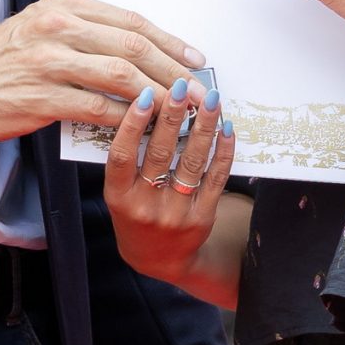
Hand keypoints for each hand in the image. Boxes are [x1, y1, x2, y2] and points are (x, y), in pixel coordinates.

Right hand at [0, 0, 203, 143]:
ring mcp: (49, 62)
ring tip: (181, 111)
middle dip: (174, 69)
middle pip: (133, 45)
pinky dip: (125, 119)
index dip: (170, 41)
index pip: (131, 20)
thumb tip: (139, 53)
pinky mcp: (41, 97)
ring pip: (121, 76)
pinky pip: (96, 108)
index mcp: (65, 5)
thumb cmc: (1, 59)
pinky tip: (144, 128)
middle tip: (199, 90)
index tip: (196, 58)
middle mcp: (59, 26)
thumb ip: (86, 33)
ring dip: (158, 95)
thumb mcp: (43, 28)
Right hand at [103, 75, 233, 289]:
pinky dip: (222, 151)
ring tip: (210, 99)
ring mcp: (176, 213)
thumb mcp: (119, 192)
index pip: (122, 156)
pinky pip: (215, 178)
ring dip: (203, 126)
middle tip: (180, 85)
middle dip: (171, 115)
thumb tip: (148, 106)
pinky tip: (226, 129)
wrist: (159, 258)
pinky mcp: (202, 217)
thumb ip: (128, 159)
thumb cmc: (136, 213)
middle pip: (160, 153)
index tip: (144, 94)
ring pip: (192, 162)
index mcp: (118, 197)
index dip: (132, 124)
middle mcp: (145, 206)